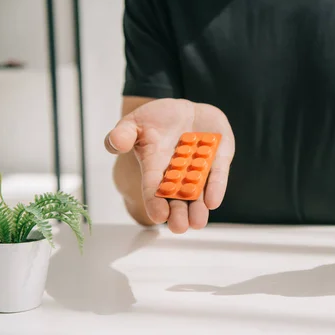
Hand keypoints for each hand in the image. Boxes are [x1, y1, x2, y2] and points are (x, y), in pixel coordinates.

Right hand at [104, 98, 234, 231]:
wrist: (185, 107)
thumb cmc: (156, 119)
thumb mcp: (135, 123)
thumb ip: (123, 134)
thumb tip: (116, 143)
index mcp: (155, 168)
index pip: (154, 190)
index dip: (155, 204)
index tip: (159, 216)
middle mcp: (178, 174)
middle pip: (178, 200)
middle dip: (179, 214)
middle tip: (179, 226)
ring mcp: (199, 168)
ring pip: (199, 194)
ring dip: (198, 209)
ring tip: (197, 222)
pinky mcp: (218, 158)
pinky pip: (217, 175)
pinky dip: (215, 187)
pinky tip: (212, 201)